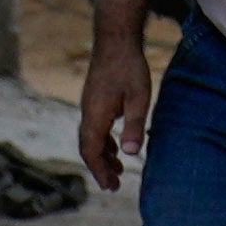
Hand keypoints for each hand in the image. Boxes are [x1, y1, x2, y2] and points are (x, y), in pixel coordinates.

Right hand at [77, 14, 155, 189]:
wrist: (115, 38)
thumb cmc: (129, 67)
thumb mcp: (138, 98)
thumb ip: (133, 126)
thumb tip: (132, 154)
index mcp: (95, 115)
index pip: (91, 151)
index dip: (99, 171)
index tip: (111, 186)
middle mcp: (87, 112)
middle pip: (88, 148)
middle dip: (100, 168)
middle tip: (114, 185)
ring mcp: (89, 105)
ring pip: (90, 138)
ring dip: (102, 155)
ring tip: (118, 169)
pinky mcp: (94, 99)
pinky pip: (94, 127)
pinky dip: (103, 142)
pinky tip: (115, 145)